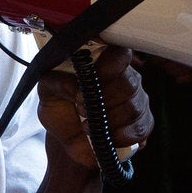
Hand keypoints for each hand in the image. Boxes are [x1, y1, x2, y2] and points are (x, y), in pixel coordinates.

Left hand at [36, 47, 153, 173]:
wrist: (69, 138)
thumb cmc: (60, 108)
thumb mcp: (48, 93)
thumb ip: (56, 82)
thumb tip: (76, 86)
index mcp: (104, 62)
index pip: (119, 54)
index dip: (110, 65)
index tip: (93, 79)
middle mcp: (125, 77)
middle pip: (129, 83)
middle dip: (104, 101)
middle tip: (83, 110)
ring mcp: (138, 100)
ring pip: (134, 108)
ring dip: (109, 122)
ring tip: (89, 126)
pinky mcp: (143, 122)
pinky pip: (141, 129)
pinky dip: (121, 137)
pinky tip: (106, 137)